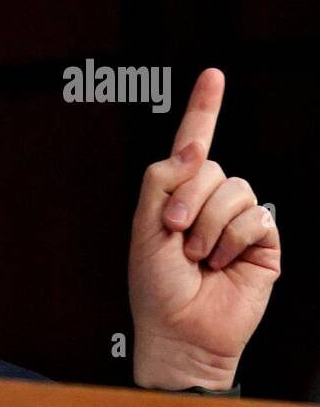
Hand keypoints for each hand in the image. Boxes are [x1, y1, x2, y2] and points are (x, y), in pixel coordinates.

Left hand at [128, 69, 280, 389]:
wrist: (179, 330)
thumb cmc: (156, 287)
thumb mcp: (144, 228)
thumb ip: (162, 181)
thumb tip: (194, 147)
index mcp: (176, 196)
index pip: (193, 146)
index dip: (204, 110)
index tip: (213, 76)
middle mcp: (209, 203)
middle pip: (210, 167)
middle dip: (188, 199)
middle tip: (174, 234)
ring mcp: (238, 221)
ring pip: (235, 190)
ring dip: (209, 225)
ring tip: (198, 257)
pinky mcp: (263, 241)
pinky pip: (256, 216)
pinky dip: (232, 240)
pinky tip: (222, 263)